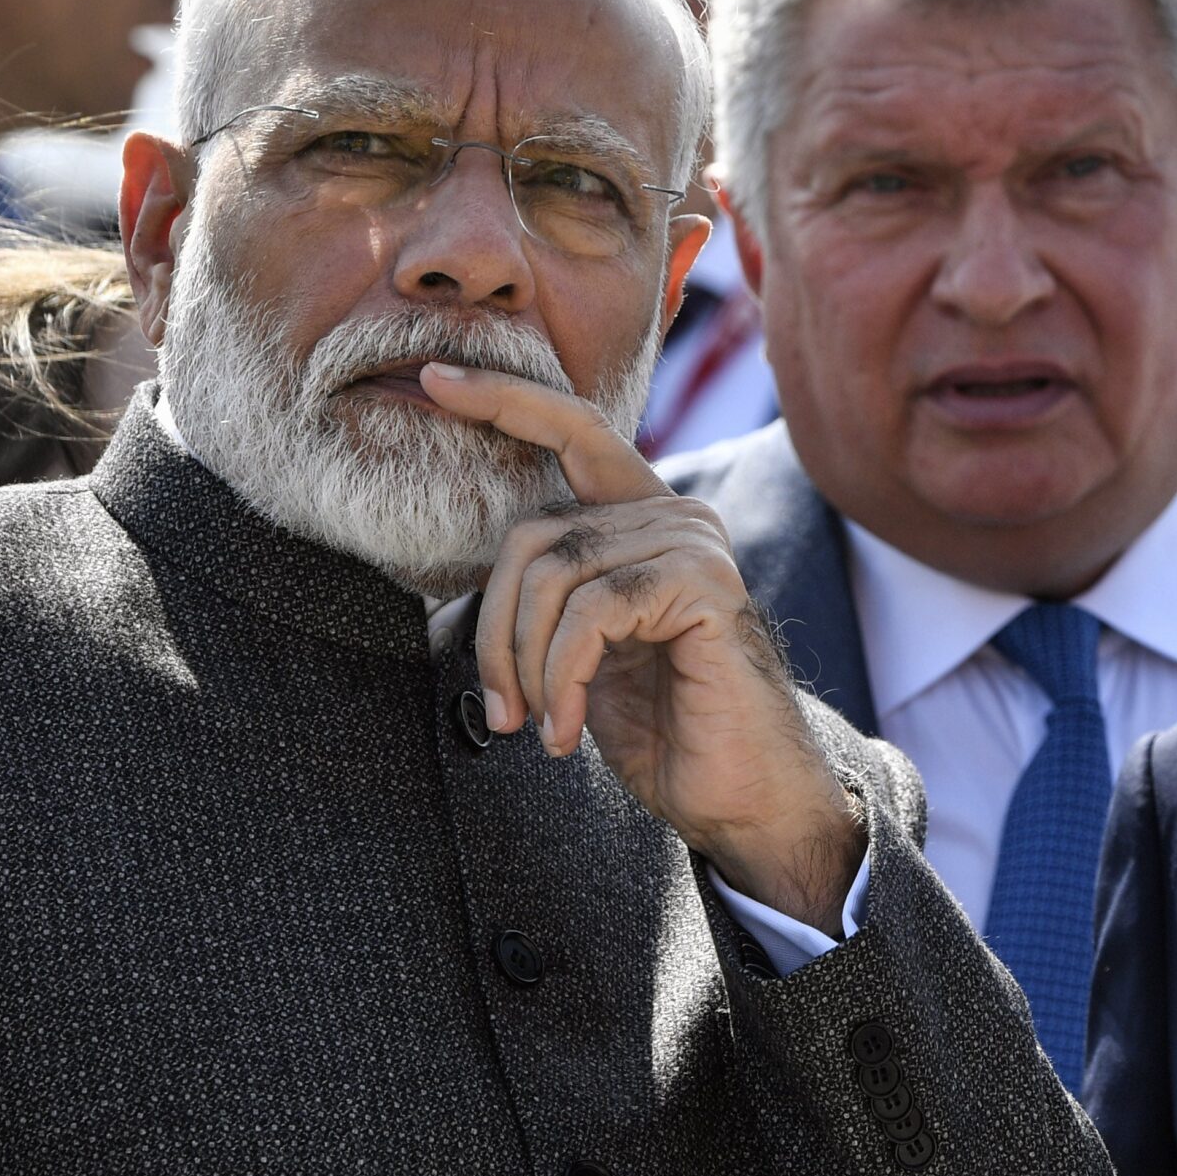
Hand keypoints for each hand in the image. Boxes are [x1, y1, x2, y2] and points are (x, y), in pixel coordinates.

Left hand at [418, 362, 863, 928]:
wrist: (742, 797)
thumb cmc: (664, 729)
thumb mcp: (587, 652)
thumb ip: (551, 595)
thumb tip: (470, 576)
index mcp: (645, 518)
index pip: (572, 431)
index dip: (503, 399)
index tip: (434, 377)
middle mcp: (675, 515)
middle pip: (535, 534)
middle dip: (496, 629)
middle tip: (502, 709)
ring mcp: (694, 544)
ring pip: (556, 575)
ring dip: (527, 667)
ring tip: (540, 725)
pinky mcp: (703, 586)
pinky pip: (592, 614)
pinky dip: (563, 680)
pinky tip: (569, 731)